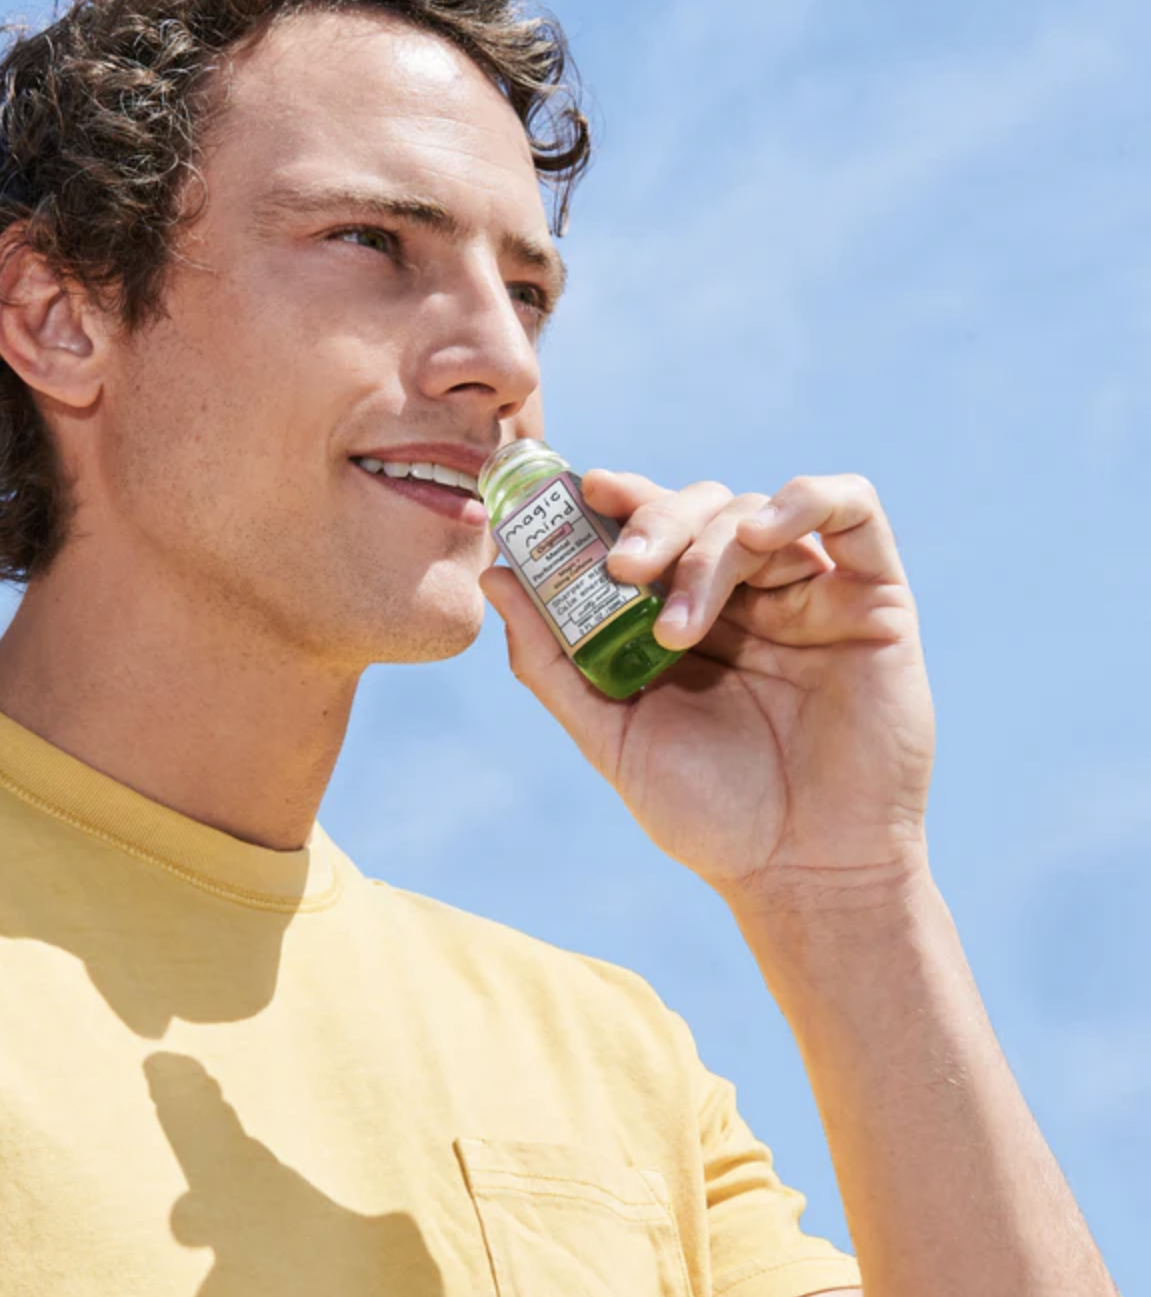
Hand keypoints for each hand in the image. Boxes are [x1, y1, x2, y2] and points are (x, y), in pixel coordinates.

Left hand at [480, 470, 935, 913]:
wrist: (803, 874)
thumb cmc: (710, 814)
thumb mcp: (613, 735)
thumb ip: (553, 660)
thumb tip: (496, 577)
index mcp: (687, 615)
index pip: (651, 528)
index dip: (616, 500)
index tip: (579, 493)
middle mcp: (749, 594)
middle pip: (699, 508)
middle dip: (652, 523)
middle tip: (622, 568)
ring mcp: (811, 591)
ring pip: (754, 511)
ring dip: (707, 550)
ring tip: (678, 623)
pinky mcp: (872, 596)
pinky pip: (852, 508)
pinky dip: (804, 500)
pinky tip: (761, 538)